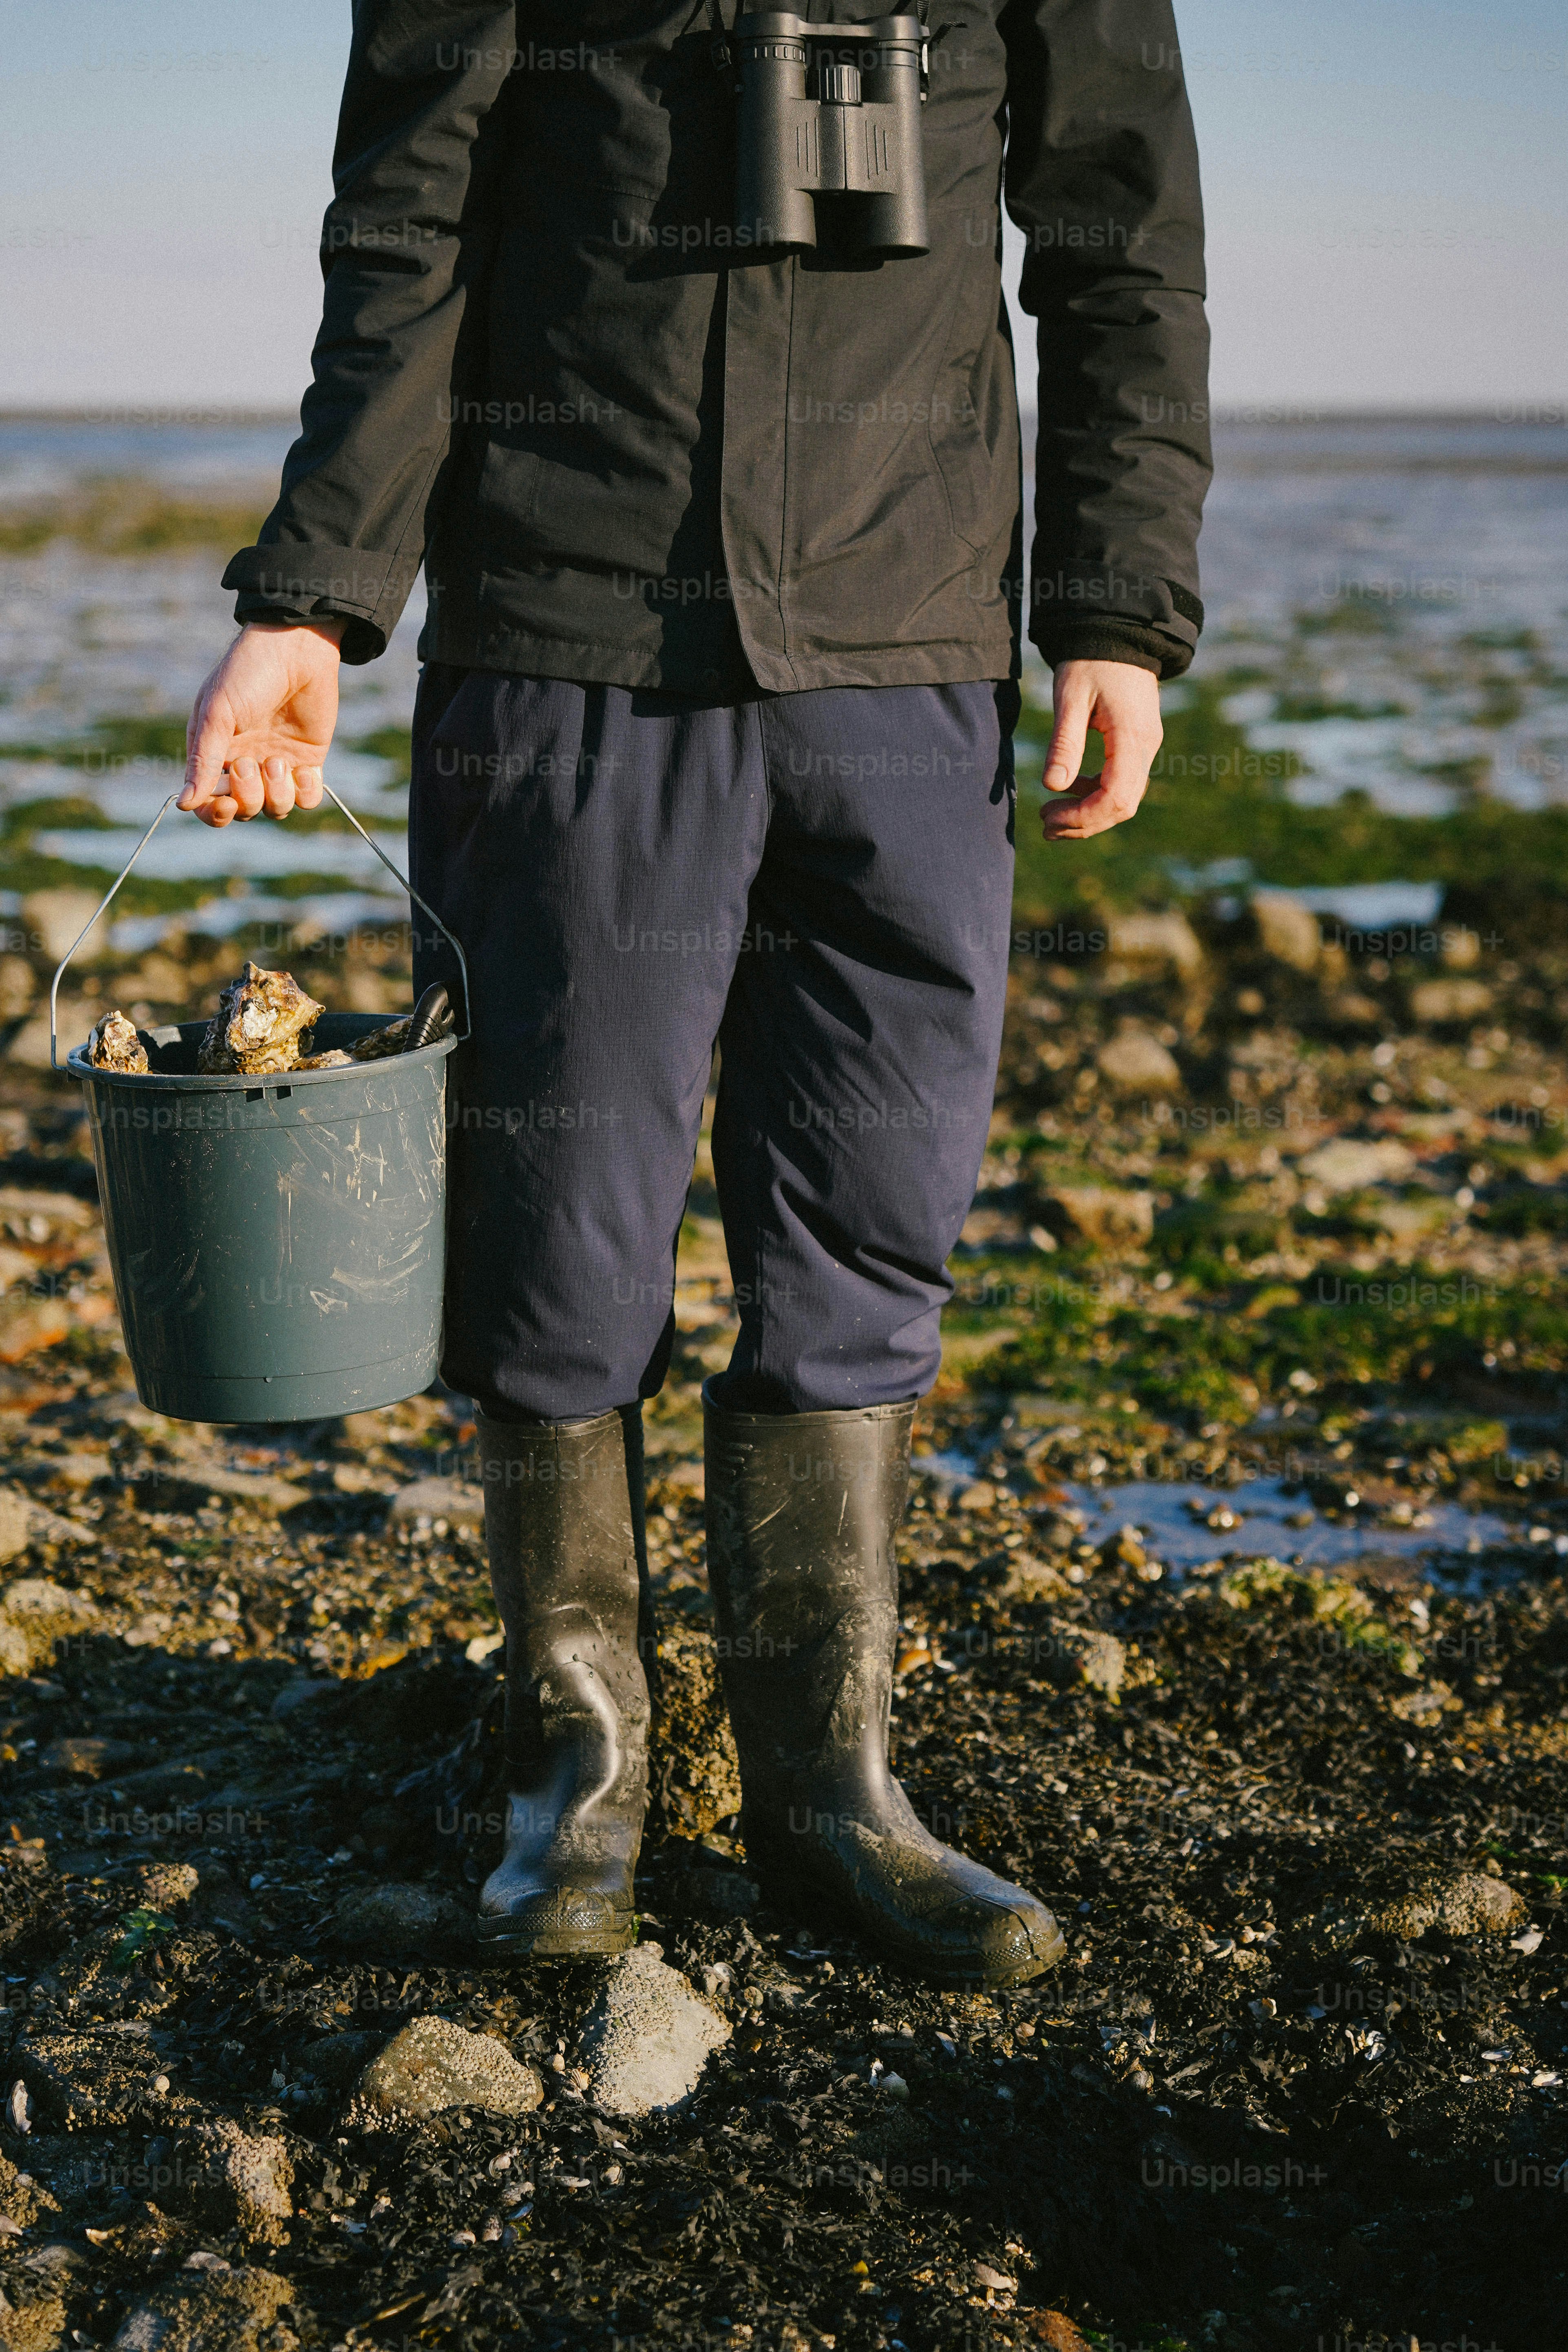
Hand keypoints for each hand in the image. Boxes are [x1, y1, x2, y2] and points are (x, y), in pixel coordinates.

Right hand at [180, 619, 344, 828]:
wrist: (295, 649)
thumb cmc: (247, 674)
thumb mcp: (217, 713)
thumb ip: (203, 760)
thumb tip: (184, 804)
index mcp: (215, 754)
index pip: (211, 803)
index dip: (216, 813)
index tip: (225, 803)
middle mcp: (245, 764)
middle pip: (244, 809)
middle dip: (247, 796)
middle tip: (249, 764)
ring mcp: (277, 764)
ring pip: (275, 808)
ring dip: (276, 793)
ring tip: (278, 761)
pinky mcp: (308, 761)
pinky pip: (307, 799)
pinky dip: (305, 793)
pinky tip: (304, 771)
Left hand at [1040, 659, 1162, 839]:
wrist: (1118, 634)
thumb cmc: (1091, 661)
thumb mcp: (1071, 698)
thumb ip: (1065, 743)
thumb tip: (1052, 786)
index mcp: (1132, 738)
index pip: (1116, 798)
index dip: (1083, 817)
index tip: (1048, 815)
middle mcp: (1146, 747)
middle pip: (1122, 807)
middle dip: (1083, 823)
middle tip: (1045, 825)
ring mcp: (1145, 747)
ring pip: (1123, 799)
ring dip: (1088, 814)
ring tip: (1051, 815)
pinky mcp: (1138, 744)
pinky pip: (1122, 783)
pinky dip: (1095, 795)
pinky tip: (1069, 788)